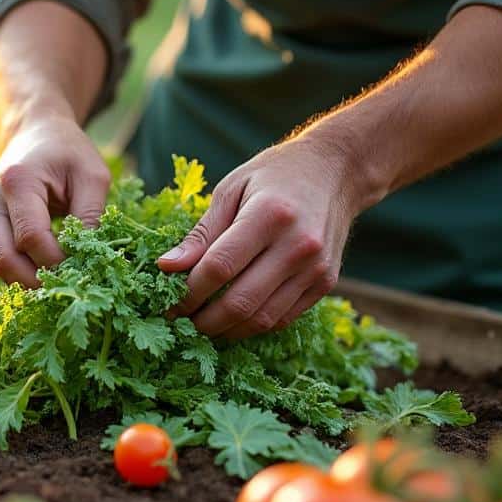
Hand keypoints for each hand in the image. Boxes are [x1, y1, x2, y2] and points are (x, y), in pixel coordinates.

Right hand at [0, 116, 109, 286]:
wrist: (35, 134)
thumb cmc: (68, 153)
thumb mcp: (93, 176)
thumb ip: (91, 216)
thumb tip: (87, 258)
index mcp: (16, 180)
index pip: (31, 238)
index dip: (57, 262)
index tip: (84, 267)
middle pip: (6, 259)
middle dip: (38, 282)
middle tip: (70, 287)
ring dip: (28, 281)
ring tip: (60, 280)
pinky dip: (20, 272)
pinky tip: (44, 268)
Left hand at [157, 136, 373, 339]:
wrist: (335, 172)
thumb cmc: (274, 175)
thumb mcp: (231, 190)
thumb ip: (201, 233)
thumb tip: (166, 267)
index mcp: (269, 215)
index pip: (219, 267)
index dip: (188, 291)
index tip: (167, 301)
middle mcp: (298, 245)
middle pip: (240, 301)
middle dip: (203, 320)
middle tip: (179, 321)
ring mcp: (316, 268)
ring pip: (262, 319)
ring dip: (226, 330)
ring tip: (202, 324)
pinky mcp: (325, 283)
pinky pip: (283, 318)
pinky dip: (253, 325)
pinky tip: (232, 319)